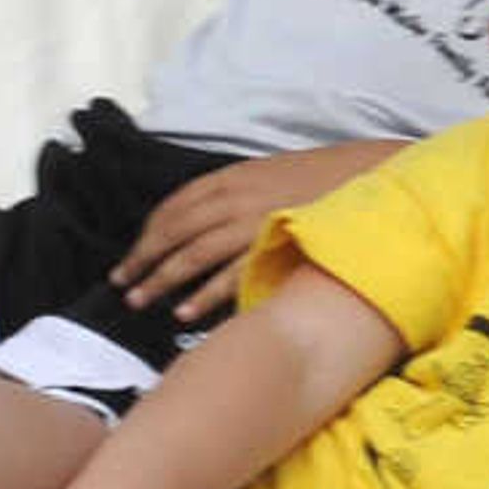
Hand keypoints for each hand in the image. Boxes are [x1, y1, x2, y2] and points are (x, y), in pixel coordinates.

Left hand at [112, 142, 390, 321]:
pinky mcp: (273, 246)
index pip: (174, 206)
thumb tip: (201, 222)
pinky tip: (183, 313)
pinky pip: (229, 275)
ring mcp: (252, 221)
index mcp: (230, 178)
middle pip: (174, 230)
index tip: (131, 256)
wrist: (368, 176)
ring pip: (193, 254)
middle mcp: (234, 196)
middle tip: (120, 284)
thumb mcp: (267, 176)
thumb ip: (233, 195)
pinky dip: (203, 295)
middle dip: (143, 258)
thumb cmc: (317, 181)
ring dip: (161, 279)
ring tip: (139, 301)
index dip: (148, 233)